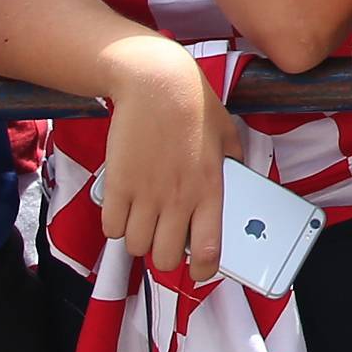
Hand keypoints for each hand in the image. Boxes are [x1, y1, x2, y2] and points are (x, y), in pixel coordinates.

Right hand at [98, 45, 243, 281]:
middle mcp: (177, 198)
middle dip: (164, 255)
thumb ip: (235, 163)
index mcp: (209, 190)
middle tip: (164, 239)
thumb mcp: (226, 133)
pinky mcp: (118, 182)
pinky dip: (114, 224)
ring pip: (135, 246)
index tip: (199, 271)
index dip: (203, 272)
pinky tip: (122, 209)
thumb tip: (241, 180)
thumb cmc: (193, 103)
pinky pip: (110, 226)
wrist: (155, 80)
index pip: (208, 252)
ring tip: (142, 222)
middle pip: (164, 259)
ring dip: (138, 239)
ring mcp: (145, 193)